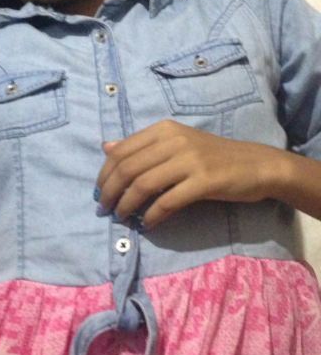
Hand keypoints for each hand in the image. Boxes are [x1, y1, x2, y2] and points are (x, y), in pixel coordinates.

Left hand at [95, 120, 285, 228]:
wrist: (256, 165)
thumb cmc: (212, 156)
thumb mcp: (176, 143)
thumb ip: (141, 146)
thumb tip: (106, 147)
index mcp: (164, 130)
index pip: (121, 151)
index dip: (104, 175)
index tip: (99, 193)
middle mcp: (174, 141)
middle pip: (128, 168)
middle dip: (110, 192)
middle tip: (105, 209)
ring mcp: (190, 160)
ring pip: (144, 185)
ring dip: (127, 205)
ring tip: (122, 217)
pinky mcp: (204, 181)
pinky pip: (168, 202)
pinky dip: (152, 216)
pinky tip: (148, 224)